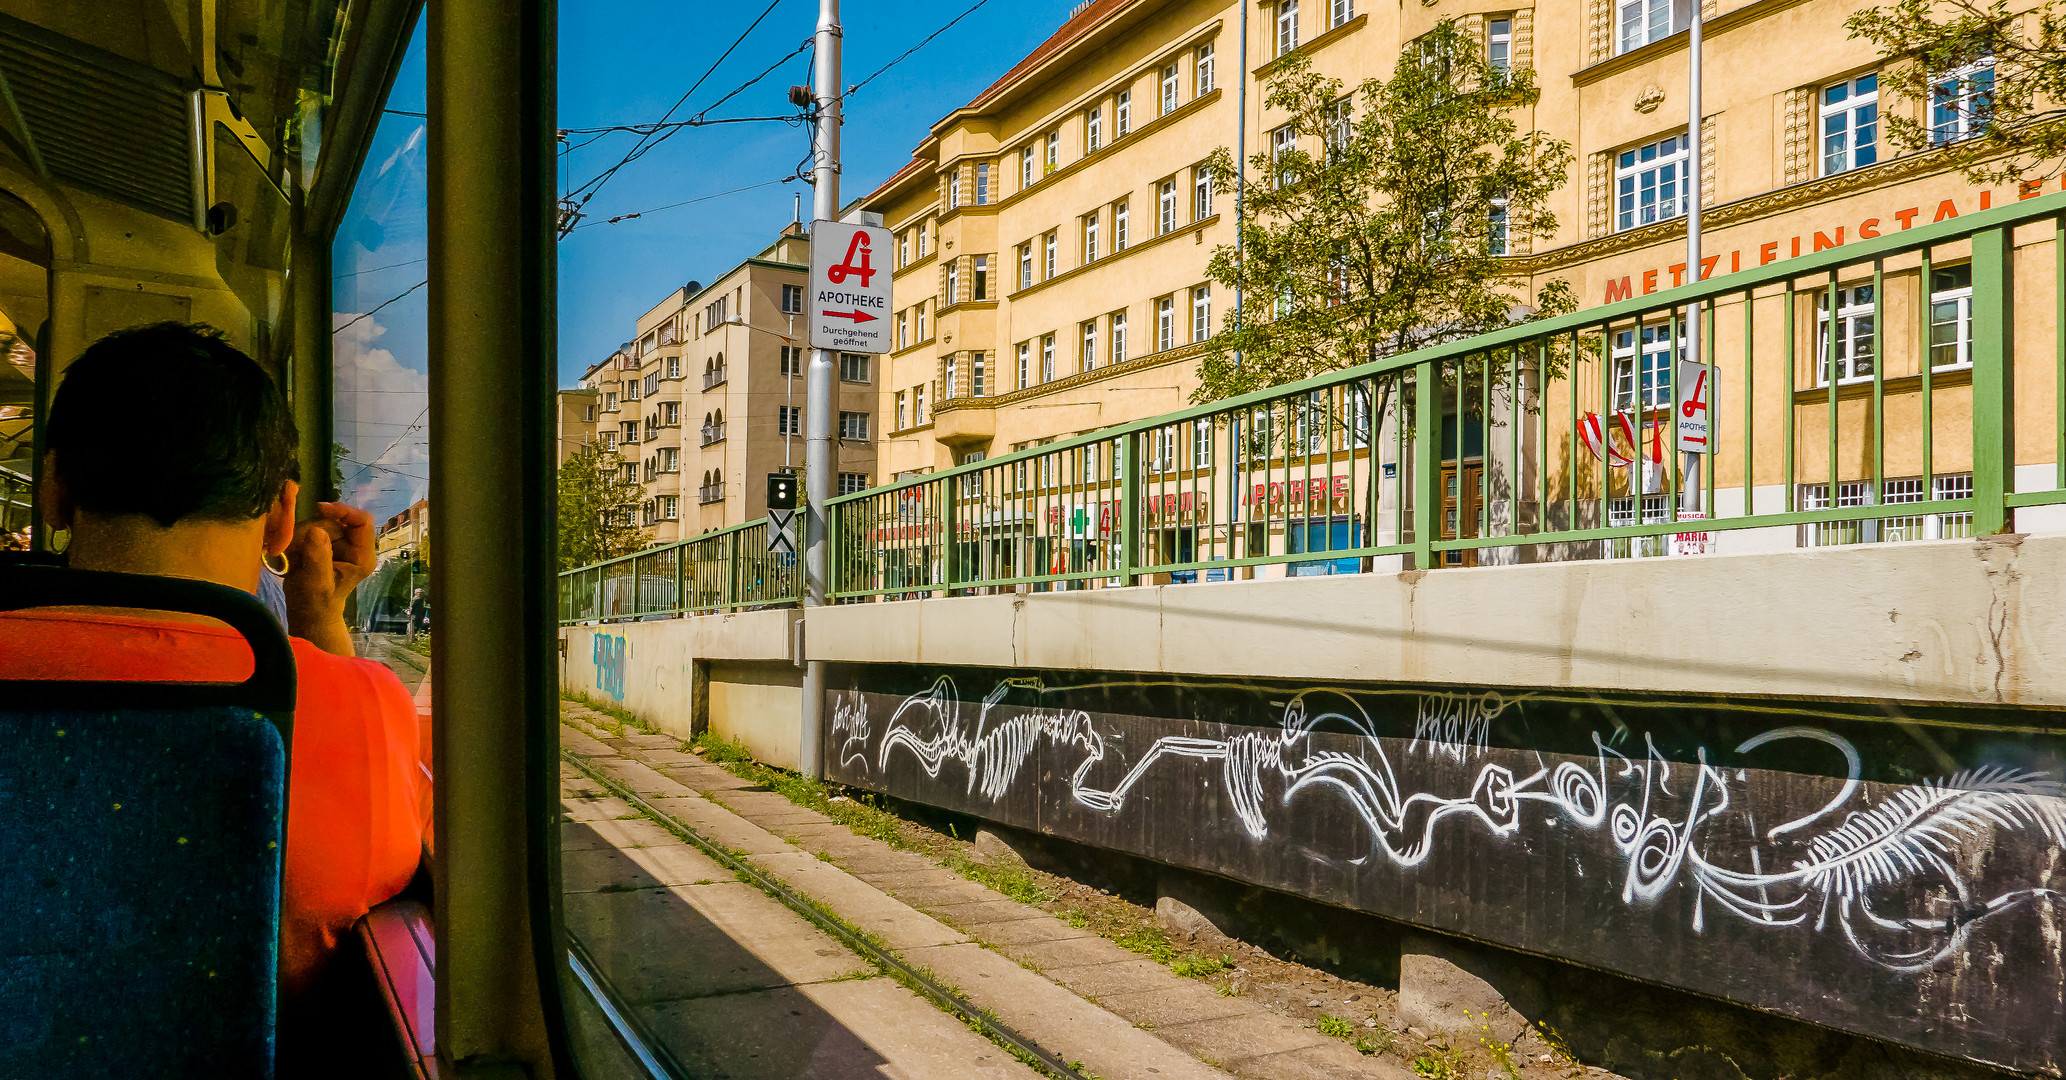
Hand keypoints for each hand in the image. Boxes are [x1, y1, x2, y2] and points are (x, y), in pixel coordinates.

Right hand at [283, 501, 375, 655]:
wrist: (306, 611)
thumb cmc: (315, 602)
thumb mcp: (316, 583)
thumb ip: (318, 557)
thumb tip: (317, 531)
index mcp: (362, 555)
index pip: (362, 521)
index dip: (343, 511)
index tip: (319, 510)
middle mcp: (353, 545)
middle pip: (335, 520)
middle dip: (313, 529)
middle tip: (297, 549)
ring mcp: (337, 542)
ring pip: (318, 522)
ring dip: (301, 536)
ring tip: (295, 558)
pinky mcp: (322, 542)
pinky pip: (307, 528)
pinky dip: (296, 538)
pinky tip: (293, 556)